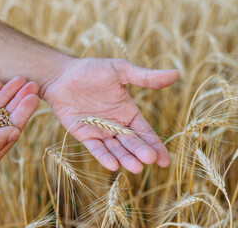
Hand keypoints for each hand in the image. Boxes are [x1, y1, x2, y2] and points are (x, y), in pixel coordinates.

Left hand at [43, 58, 178, 172]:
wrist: (62, 75)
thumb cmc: (91, 70)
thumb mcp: (120, 71)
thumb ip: (145, 77)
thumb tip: (176, 74)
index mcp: (127, 112)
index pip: (144, 132)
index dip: (155, 145)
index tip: (164, 160)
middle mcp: (115, 125)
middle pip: (131, 142)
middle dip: (140, 152)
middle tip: (149, 160)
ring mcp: (99, 131)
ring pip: (115, 148)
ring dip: (125, 158)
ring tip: (135, 167)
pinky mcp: (83, 134)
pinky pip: (95, 148)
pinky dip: (103, 156)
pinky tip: (113, 165)